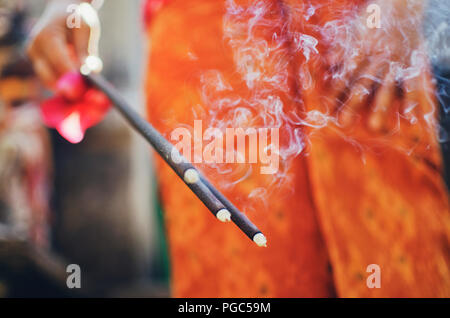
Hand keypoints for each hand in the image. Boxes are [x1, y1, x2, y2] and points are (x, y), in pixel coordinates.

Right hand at [27, 0, 89, 87]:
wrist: (63, 10)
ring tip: (87, 91)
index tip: (85, 92)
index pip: (60, 64)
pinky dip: (66, 86)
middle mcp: (35, 49)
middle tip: (88, 97)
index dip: (73, 80)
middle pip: (50, 79)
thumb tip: (90, 73)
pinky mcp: (39, 65)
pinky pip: (52, 81)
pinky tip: (81, 87)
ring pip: (51, 83)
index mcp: (46, 37)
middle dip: (69, 89)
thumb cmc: (76, 17)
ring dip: (68, 89)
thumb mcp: (86, 29)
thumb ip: (87, 52)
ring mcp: (35, 59)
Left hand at [326, 0, 434, 133]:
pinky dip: (412, 98)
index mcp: (359, 53)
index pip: (344, 76)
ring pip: (385, 86)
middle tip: (344, 123)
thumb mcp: (352, 30)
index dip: (334, 92)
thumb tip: (328, 62)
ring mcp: (394, 62)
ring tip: (374, 126)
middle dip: (352, 104)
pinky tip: (410, 115)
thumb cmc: (371, 20)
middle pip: (362, 85)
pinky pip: (413, 82)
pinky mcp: (410, 62)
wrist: (400, 5)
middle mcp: (375, 60)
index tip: (326, 109)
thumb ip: (340, 48)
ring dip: (380, 106)